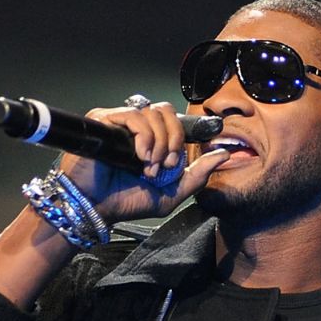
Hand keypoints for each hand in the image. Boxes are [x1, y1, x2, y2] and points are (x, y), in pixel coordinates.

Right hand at [57, 100, 230, 222]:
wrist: (97, 208)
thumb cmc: (127, 202)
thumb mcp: (171, 193)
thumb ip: (197, 175)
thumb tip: (223, 154)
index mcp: (152, 140)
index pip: (174, 120)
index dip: (183, 134)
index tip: (183, 155)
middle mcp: (136, 128)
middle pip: (166, 111)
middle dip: (174, 139)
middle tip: (167, 165)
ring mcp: (119, 122)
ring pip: (152, 113)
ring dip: (158, 143)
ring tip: (149, 167)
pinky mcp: (103, 120)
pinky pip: (133, 115)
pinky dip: (144, 137)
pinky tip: (140, 156)